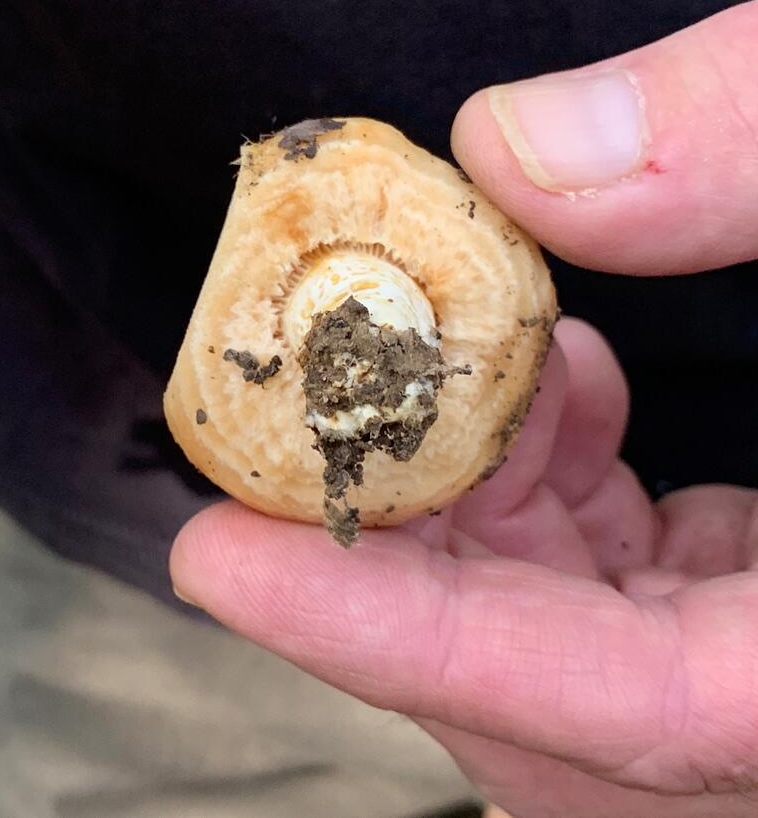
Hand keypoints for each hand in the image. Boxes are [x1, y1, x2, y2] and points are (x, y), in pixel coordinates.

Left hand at [171, 7, 757, 817]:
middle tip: (304, 436)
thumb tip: (520, 147)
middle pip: (577, 724)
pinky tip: (562, 391)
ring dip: (480, 533)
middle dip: (413, 581)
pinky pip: (652, 615)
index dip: (418, 642)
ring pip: (593, 674)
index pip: (641, 710)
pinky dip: (562, 515)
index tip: (220, 561)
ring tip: (465, 376)